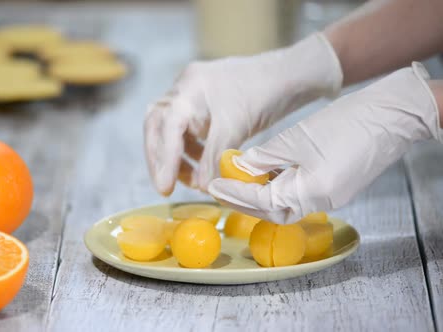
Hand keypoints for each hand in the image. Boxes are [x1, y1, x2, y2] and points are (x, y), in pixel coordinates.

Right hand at [144, 33, 342, 195]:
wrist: (289, 74)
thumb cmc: (263, 93)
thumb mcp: (236, 128)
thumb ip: (213, 158)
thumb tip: (200, 188)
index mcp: (188, 90)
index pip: (165, 128)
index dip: (163, 161)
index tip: (165, 188)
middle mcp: (183, 89)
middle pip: (156, 127)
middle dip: (159, 158)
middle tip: (165, 187)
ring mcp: (192, 94)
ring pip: (169, 129)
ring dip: (174, 156)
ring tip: (190, 181)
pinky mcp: (203, 102)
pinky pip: (185, 129)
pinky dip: (188, 150)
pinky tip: (199, 167)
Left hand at [209, 62, 441, 223]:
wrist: (392, 115)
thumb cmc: (347, 122)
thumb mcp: (297, 138)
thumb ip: (265, 156)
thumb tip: (240, 167)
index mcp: (312, 193)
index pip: (263, 202)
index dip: (235, 193)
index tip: (213, 186)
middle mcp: (321, 202)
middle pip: (273, 211)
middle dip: (244, 201)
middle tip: (220, 189)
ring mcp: (330, 197)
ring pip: (286, 203)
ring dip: (261, 194)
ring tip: (237, 180)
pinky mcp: (335, 187)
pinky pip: (300, 193)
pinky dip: (279, 185)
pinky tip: (264, 173)